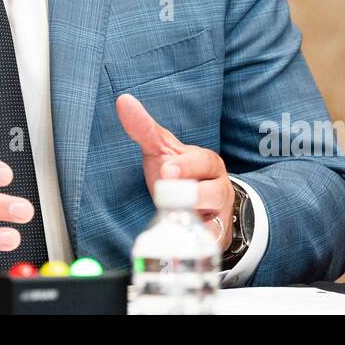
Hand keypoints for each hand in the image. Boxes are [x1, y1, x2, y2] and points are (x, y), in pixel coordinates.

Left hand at [115, 93, 234, 250]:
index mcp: (208, 162)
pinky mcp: (216, 239)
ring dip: (190, 219)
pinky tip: (180, 239)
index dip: (185, 166)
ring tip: (172, 215)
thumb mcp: (161, 150)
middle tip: (167, 192)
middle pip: (212, 192)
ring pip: (214, 220)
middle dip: (189, 194)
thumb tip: (123, 100)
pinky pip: (208, 244)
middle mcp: (220, 187)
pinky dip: (194, 244)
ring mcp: (221, 215)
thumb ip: (144, 128)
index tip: (167, 170)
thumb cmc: (180, 173)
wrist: (201, 205)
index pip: (202, 162)